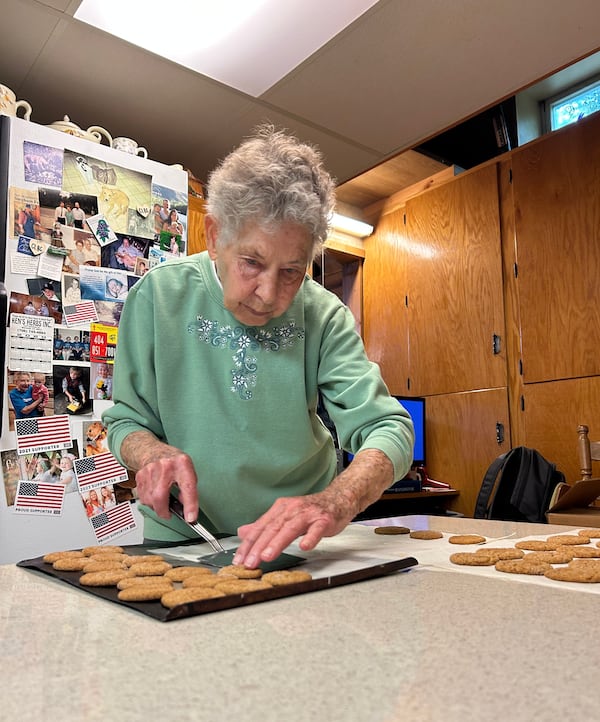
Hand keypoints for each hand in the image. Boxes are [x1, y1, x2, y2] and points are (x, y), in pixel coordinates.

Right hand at [134, 447, 198, 521]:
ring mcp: (150, 470)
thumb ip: (189, 488)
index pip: (188, 487)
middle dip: (164, 511)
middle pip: (160, 496)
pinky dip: (149, 501)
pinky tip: (154, 494)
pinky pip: (143, 498)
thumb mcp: (188, 470)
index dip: (190, 505)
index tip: (191, 519)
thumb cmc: (173, 462)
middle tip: (169, 513)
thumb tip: (185, 507)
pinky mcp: (140, 476)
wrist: (152, 450)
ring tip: (162, 500)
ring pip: (149, 500)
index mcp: (182, 464)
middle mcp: (165, 466)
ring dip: (156, 506)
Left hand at [234, 449, 396, 567]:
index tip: (238, 559)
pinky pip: (316, 529)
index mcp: (280, 509)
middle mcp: (292, 509)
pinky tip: (304, 547)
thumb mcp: (285, 515)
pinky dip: (310, 538)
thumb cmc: (311, 511)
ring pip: (290, 528)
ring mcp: (308, 514)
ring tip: (267, 556)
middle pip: (272, 528)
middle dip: (258, 546)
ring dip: (277, 542)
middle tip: (249, 562)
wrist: (338, 499)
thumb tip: (242, 533)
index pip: (260, 528)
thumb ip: (265, 526)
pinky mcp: (324, 519)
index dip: (248, 544)